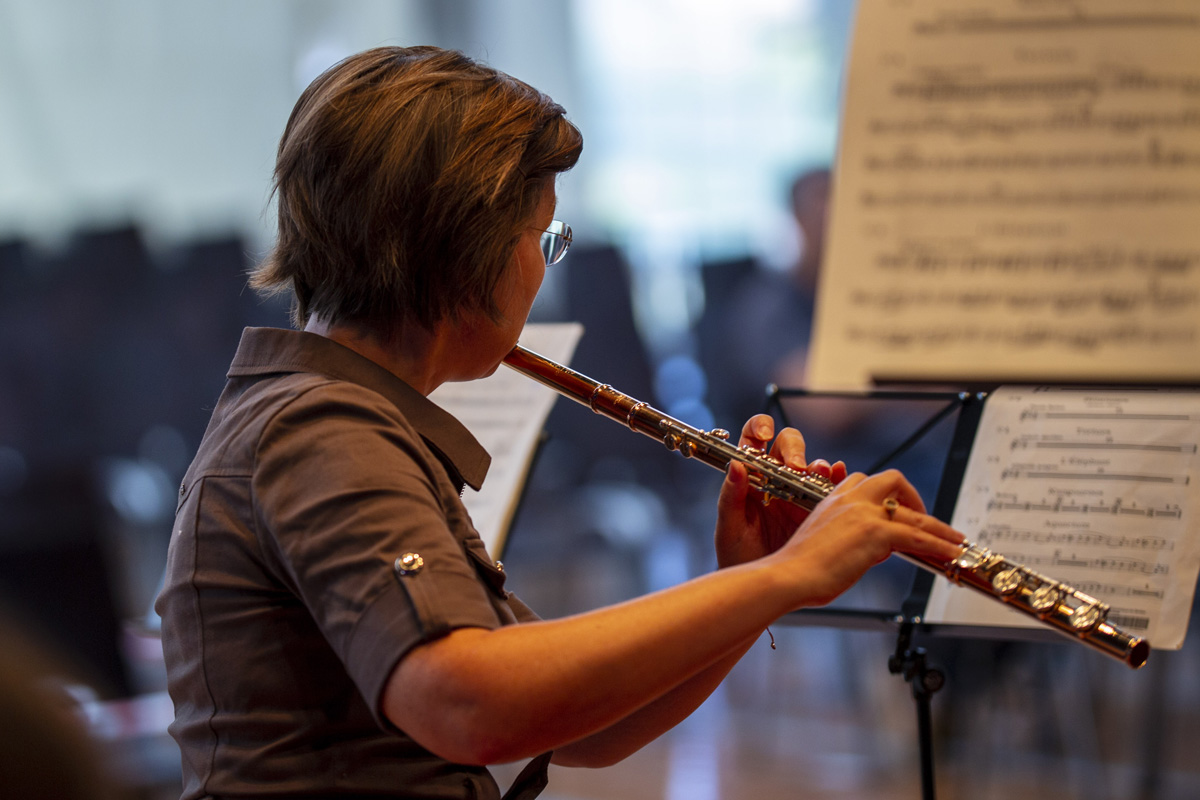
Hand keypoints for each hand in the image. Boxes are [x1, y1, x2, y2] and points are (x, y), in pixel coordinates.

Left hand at [714, 414, 846, 567]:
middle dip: (793, 449)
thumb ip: (730, 498)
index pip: (753, 441)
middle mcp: (774, 480)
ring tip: (819, 473)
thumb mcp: (729, 529)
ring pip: (812, 466)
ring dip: (817, 464)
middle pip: (788, 446)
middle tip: (796, 466)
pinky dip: (837, 478)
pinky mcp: (817, 510)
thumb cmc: (737, 559)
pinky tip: (839, 477)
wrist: (760, 589)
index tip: (764, 435)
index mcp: (749, 479)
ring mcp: (798, 494)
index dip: (760, 429)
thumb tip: (736, 466)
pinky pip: (831, 487)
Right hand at [773, 470, 964, 606]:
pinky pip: (919, 537)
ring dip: (940, 528)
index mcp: (834, 498)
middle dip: (914, 499)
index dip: (887, 495)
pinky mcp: (875, 533)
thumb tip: (875, 551)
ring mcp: (864, 513)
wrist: (789, 575)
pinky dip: (940, 545)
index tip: (897, 511)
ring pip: (914, 514)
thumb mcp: (824, 542)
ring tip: (955, 540)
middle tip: (924, 520)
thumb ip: (849, 538)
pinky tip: (950, 553)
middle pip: (893, 480)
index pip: (866, 482)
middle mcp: (850, 499)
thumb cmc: (798, 568)